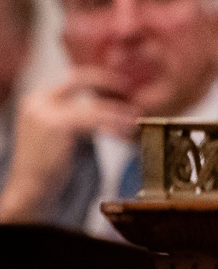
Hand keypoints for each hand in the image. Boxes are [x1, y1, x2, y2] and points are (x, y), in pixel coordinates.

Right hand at [0, 69, 137, 222]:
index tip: (120, 84)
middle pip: (81, 80)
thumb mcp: (62, 134)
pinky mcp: (59, 124)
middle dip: (110, 83)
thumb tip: (109, 107)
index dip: (99, 79)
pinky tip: (126, 133)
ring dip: (118, 113)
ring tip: (135, 119)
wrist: (31, 189)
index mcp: (37, 100)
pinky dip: (114, 126)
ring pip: (94, 106)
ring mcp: (47, 111)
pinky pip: (96, 121)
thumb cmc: (51, 166)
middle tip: (131, 91)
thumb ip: (79, 117)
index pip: (72, 79)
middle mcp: (38, 101)